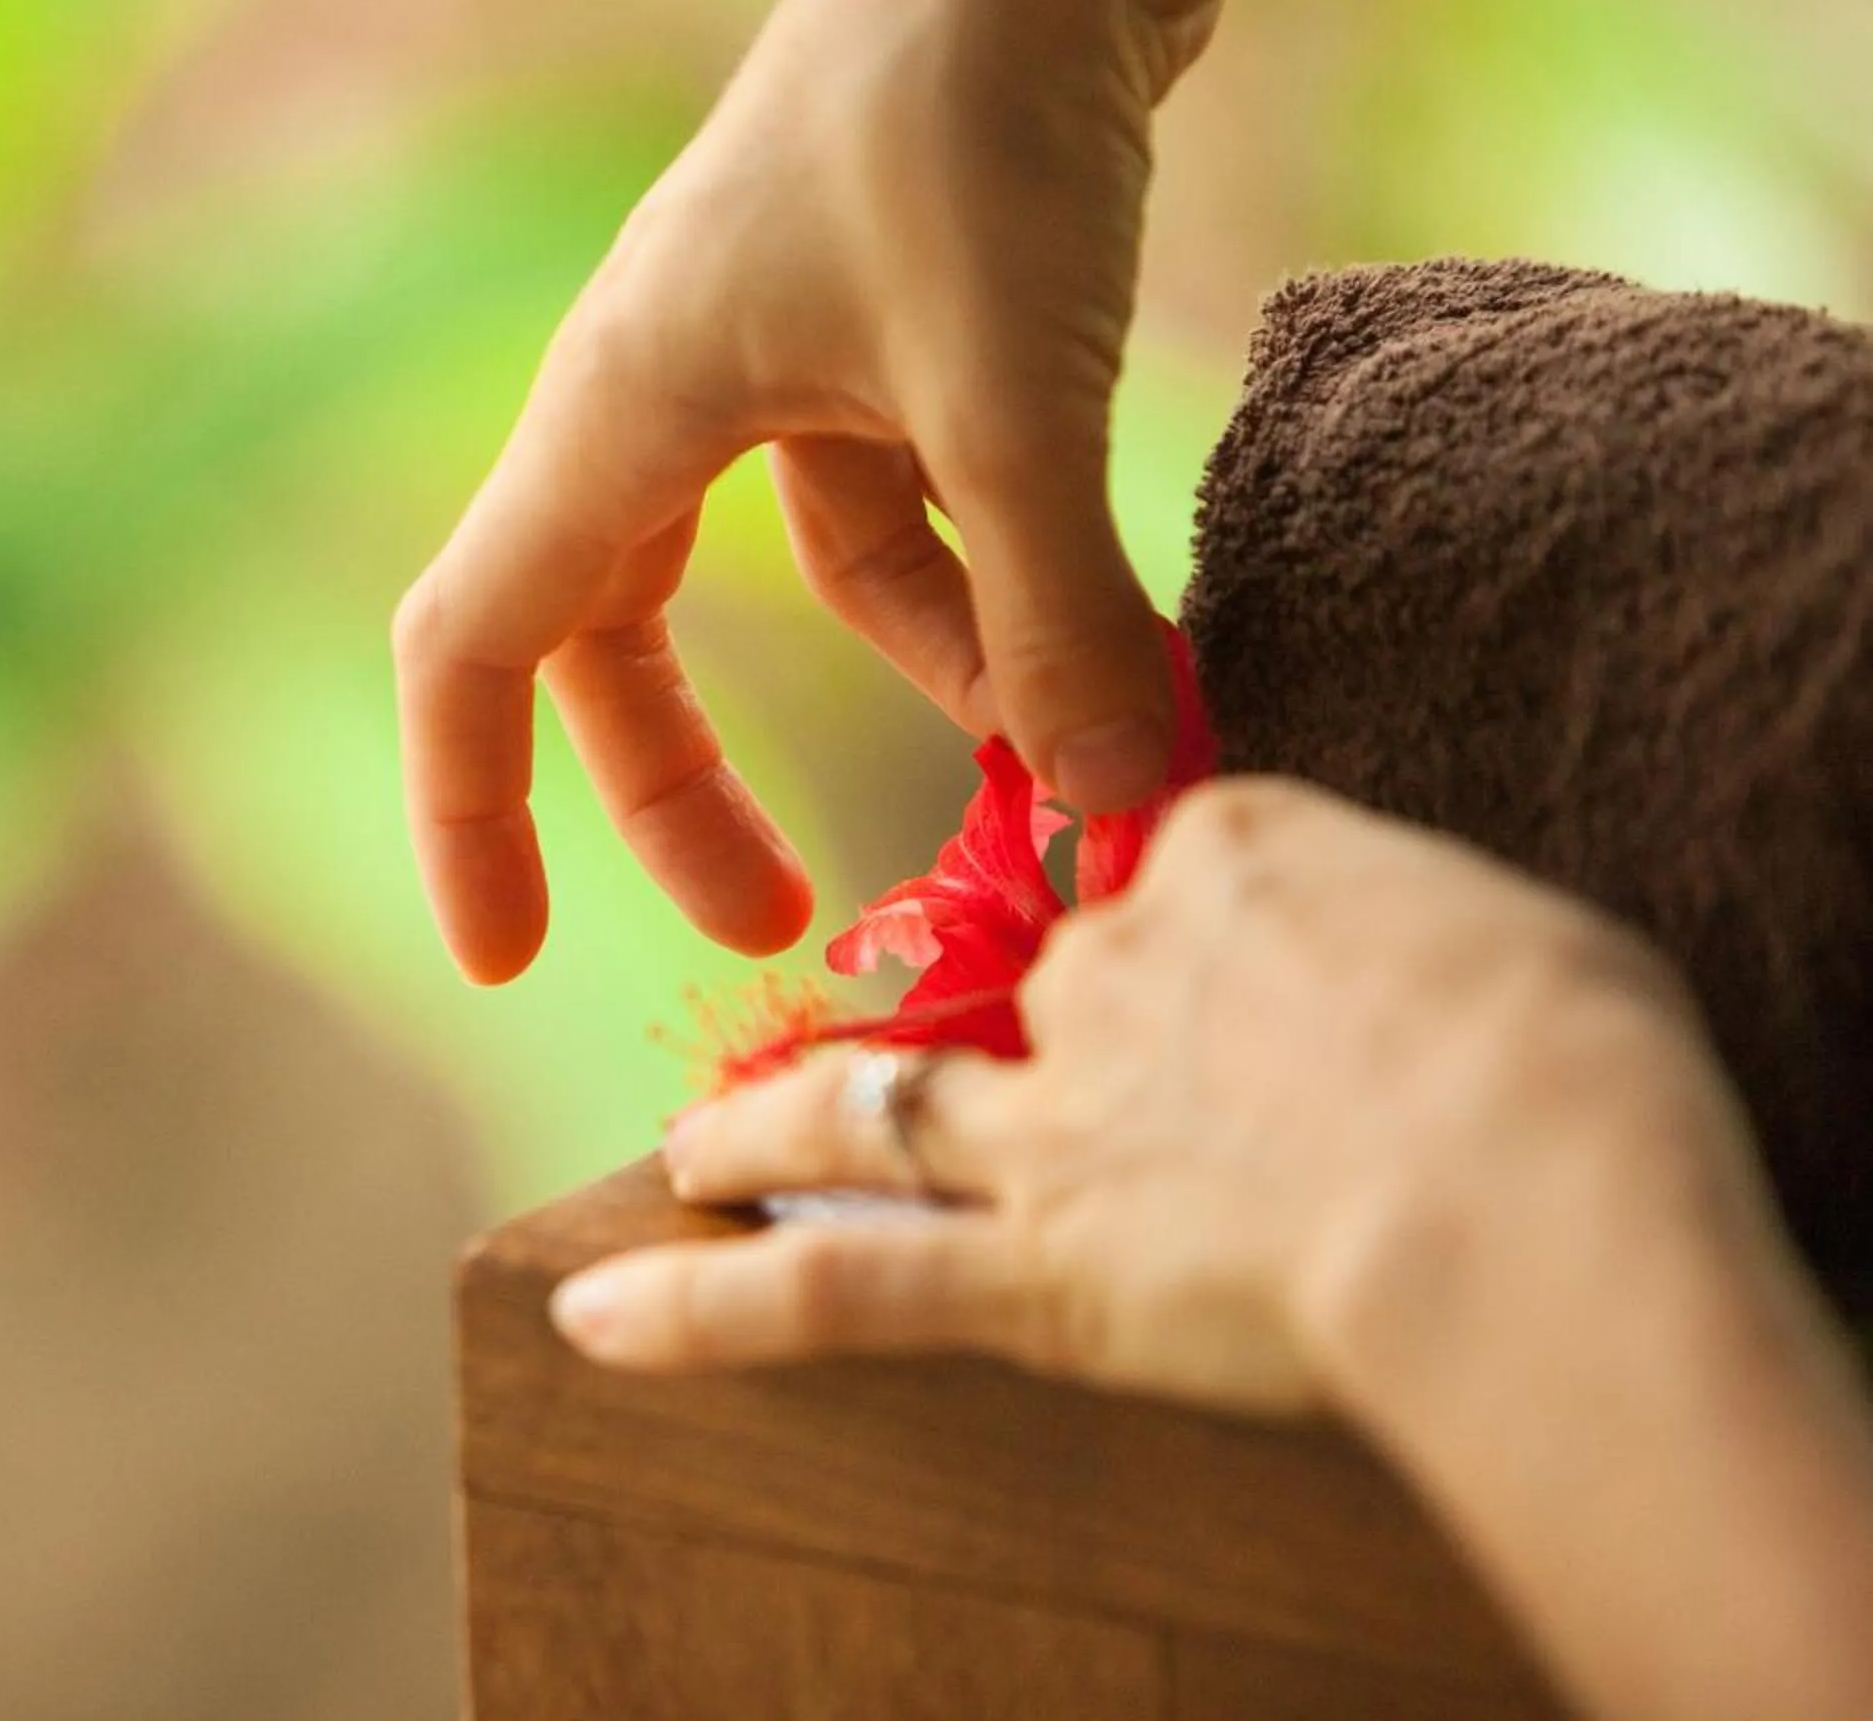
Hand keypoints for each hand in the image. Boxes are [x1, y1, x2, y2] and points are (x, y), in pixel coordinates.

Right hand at [393, 0, 1220, 983]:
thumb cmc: (971, 124)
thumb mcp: (1012, 405)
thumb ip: (1055, 626)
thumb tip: (1117, 816)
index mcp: (614, 414)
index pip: (474, 653)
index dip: (470, 815)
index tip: (508, 961)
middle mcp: (658, 391)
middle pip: (608, 639)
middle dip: (687, 790)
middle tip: (789, 917)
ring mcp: (766, 357)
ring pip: (787, 577)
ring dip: (914, 676)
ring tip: (1063, 750)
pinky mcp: (877, 328)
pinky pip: (895, 504)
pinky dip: (980, 581)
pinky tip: (1097, 626)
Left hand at [549, 779, 1762, 1417]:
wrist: (1525, 1196)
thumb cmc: (1572, 1060)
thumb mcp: (1513, 930)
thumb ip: (1406, 930)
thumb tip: (1390, 956)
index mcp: (1230, 853)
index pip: (1171, 853)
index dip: (1199, 909)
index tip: (1229, 950)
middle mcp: (1106, 973)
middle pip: (1028, 986)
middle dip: (1028, 1034)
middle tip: (1008, 1071)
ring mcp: (1048, 1123)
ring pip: (867, 1114)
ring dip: (768, 1133)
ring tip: (691, 1149)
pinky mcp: (1025, 1272)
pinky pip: (834, 1297)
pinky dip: (709, 1313)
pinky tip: (598, 1317)